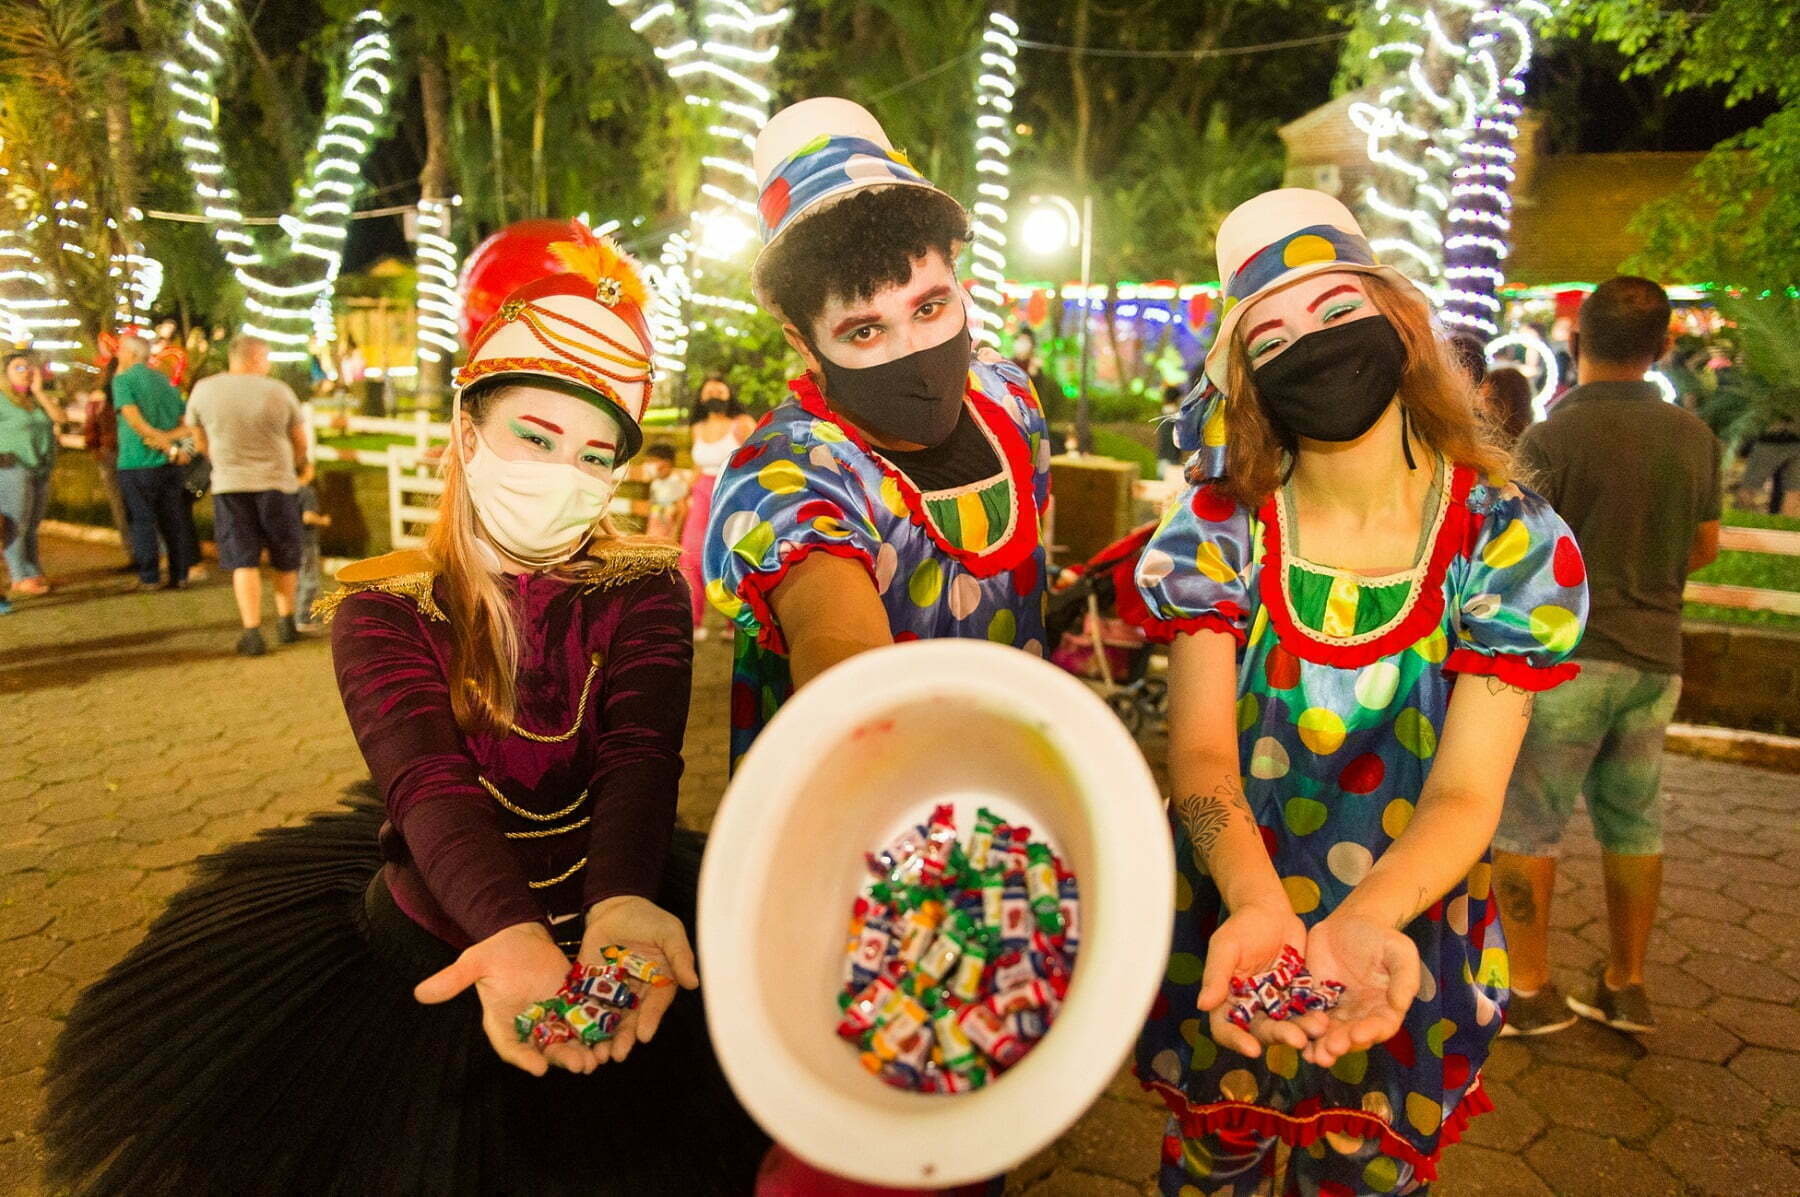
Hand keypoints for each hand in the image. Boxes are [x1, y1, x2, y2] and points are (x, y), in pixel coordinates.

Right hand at [414, 921, 590, 1075]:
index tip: (539, 1067)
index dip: (524, 1059)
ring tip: (597, 1058)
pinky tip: (610, 1038)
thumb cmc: (495, 951)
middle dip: (562, 1058)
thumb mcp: (474, 963)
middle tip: (580, 1065)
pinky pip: (584, 1022)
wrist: (521, 935)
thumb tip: (419, 993)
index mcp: (502, 1022)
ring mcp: (551, 1017)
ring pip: (567, 1040)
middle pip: (545, 1049)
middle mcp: (528, 1026)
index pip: (512, 1047)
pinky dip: (596, 1032)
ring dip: (582, 1051)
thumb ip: (453, 980)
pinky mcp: (571, 1005)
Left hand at [577, 895, 699, 1066]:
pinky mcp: (590, 987)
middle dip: (625, 1037)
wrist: (615, 906)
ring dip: (604, 1038)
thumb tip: (693, 982)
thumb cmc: (648, 918)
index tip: (644, 1035)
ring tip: (598, 1056)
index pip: (655, 1004)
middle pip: (631, 1018)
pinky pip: (586, 1006)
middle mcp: (637, 993)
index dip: (650, 1020)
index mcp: (659, 982)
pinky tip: (578, 1036)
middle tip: (618, 1055)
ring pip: (609, 1018)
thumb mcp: (669, 933)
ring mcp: (613, 992)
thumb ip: (680, 956)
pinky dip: (583, 1022)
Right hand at [1197, 898, 1314, 1057]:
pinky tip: (1327, 1016)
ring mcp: (1276, 1004)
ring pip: (1288, 1025)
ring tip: (1319, 1025)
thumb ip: (1216, 975)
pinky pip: (1306, 1011)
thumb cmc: (1243, 926)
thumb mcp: (1226, 946)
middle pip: (1262, 1031)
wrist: (1272, 911)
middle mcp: (1252, 1007)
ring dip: (1302, 1029)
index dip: (1237, 1041)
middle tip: (1298, 1038)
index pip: (1226, 1028)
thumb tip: (1203, 1005)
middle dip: (1280, 1036)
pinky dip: (1315, 1016)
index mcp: (1228, 999)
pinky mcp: (1298, 997)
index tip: (1253, 1049)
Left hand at [1298, 913, 1420, 1067]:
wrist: (1348, 922)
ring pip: (1327, 1034)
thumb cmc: (1380, 937)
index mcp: (1384, 1008)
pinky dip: (1300, 1029)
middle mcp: (1359, 1016)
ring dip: (1320, 1046)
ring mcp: (1335, 1011)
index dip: (1369, 1032)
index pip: (1380, 1026)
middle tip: (1329, 1050)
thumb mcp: (1399, 951)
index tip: (1357, 1035)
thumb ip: (1404, 977)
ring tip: (1312, 1055)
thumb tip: (1399, 1005)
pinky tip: (1291, 1036)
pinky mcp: (1312, 1001)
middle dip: (1340, 1044)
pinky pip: (1305, 1018)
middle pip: (1351, 1037)